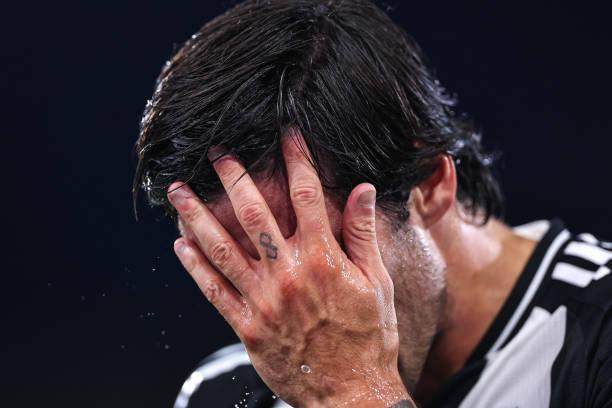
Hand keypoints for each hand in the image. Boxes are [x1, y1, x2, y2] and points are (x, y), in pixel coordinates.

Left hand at [168, 129, 413, 406]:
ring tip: (178, 191)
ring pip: (222, 249)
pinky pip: (214, 291)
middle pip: (253, 213)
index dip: (296, 160)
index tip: (286, 136)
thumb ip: (363, 234)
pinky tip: (181, 244)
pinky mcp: (247, 327)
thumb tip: (362, 189)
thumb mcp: (376, 282)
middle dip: (232, 178)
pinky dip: (195, 266)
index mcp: (323, 259)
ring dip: (197, 216)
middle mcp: (288, 274)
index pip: (307, 195)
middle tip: (216, 153)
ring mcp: (263, 301)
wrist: (351, 393)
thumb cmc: (368, 336)